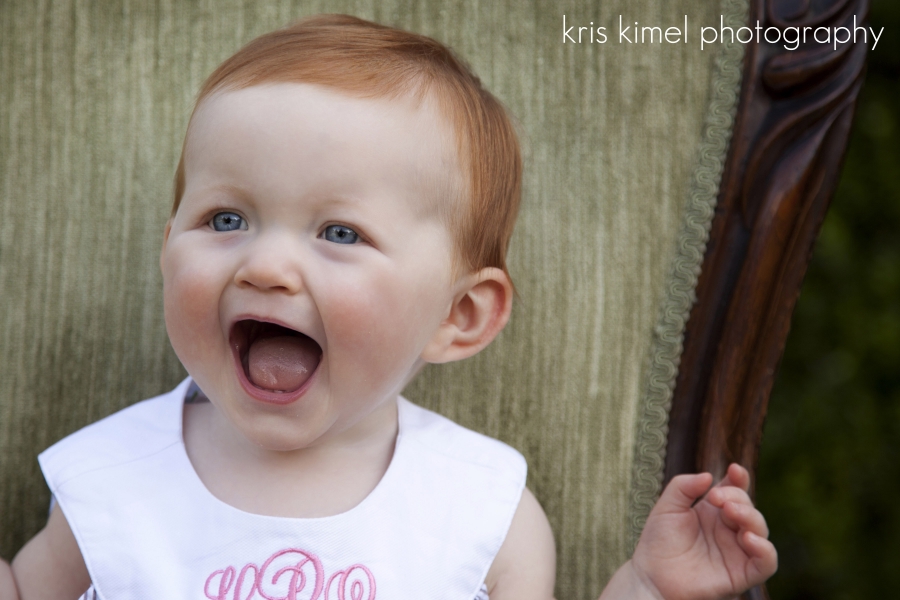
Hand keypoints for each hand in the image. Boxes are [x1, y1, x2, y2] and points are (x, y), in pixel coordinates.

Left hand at [630, 464, 776, 599]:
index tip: (734, 469)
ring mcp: (736, 551)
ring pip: (760, 530)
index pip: (735, 491)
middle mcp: (728, 530)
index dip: (739, 479)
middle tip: (716, 498)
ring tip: (730, 511)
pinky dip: (765, 549)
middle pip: (748, 507)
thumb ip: (684, 486)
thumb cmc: (658, 543)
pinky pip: (766, 563)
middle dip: (737, 497)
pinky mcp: (741, 574)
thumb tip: (709, 475)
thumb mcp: (667, 506)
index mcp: (713, 512)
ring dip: (750, 517)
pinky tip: (748, 538)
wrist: (651, 577)